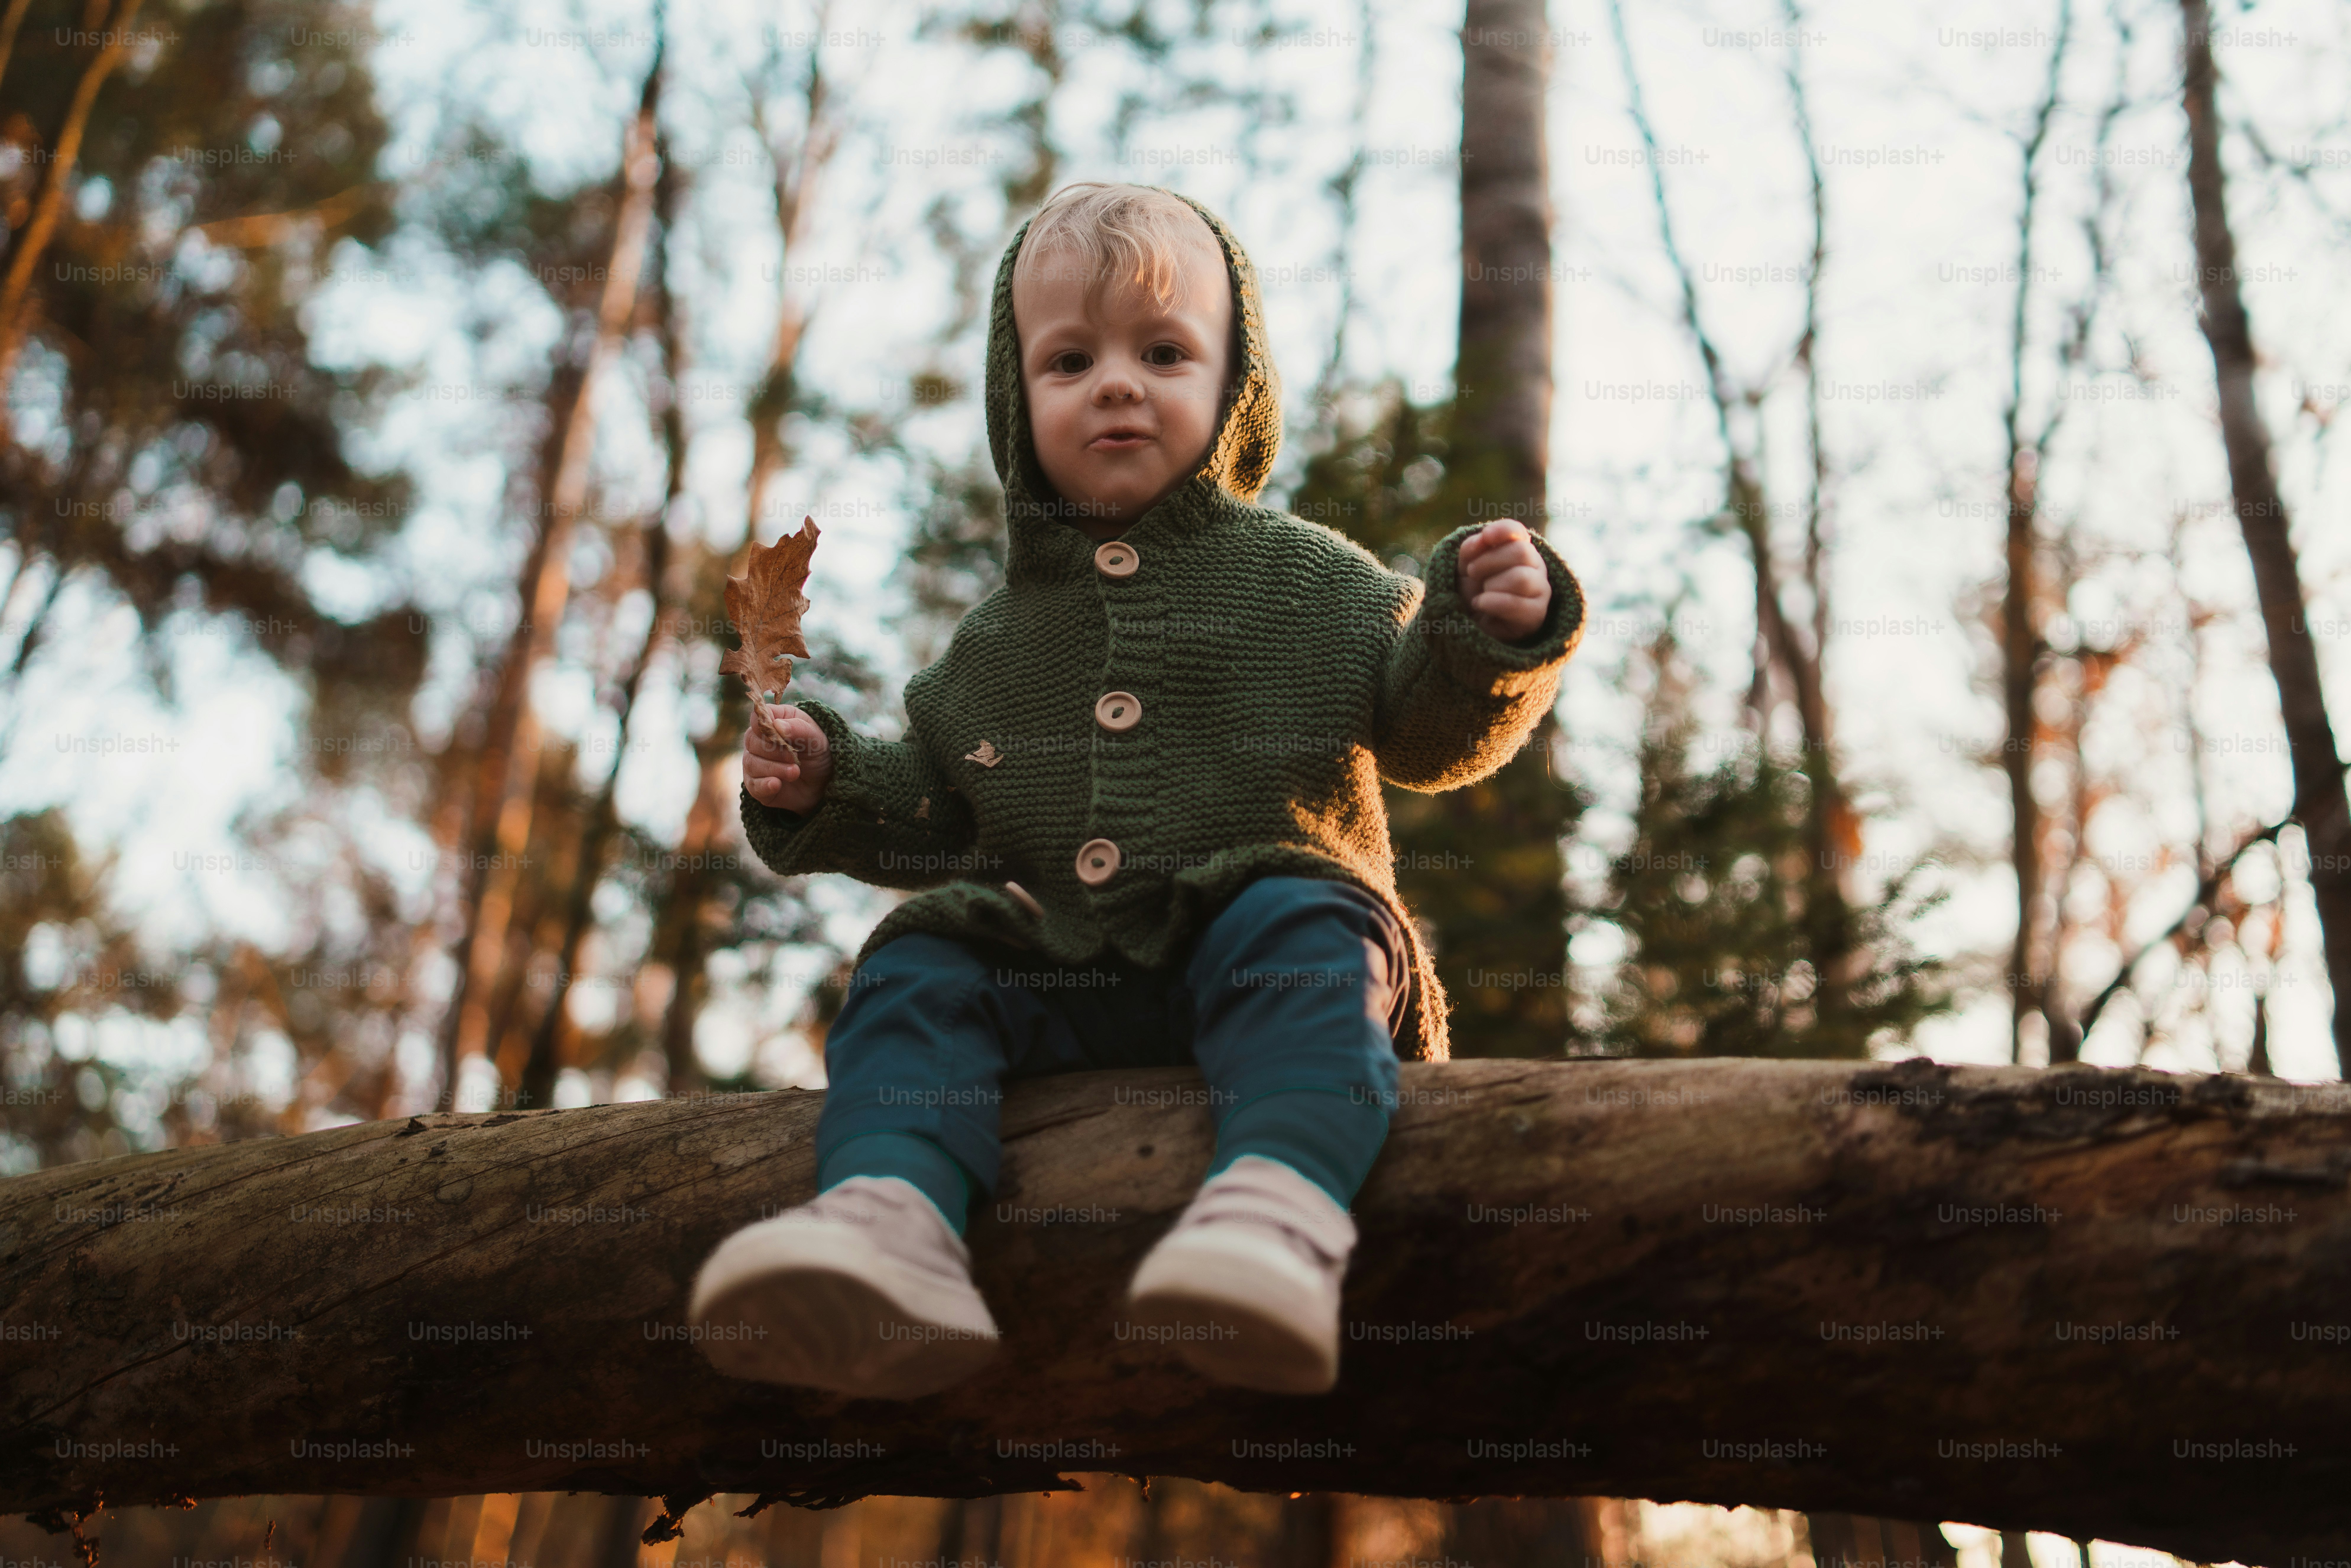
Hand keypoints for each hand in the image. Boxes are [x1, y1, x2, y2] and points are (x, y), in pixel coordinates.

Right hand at [742, 702, 833, 814]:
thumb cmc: (817, 753)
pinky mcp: (756, 784)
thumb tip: (778, 725)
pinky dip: (765, 784)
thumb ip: (798, 728)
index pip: (757, 717)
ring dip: (775, 768)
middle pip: (751, 740)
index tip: (782, 735)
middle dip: (774, 750)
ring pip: (752, 763)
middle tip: (794, 757)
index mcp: (774, 721)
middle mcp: (759, 741)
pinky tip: (777, 784)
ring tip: (795, 772)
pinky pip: (753, 784)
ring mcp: (755, 762)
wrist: (823, 783)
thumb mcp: (816, 738)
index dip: (766, 726)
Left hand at [1458, 519, 1550, 642]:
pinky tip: (1481, 604)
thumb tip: (1484, 538)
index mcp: (1520, 548)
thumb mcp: (1466, 565)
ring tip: (1481, 593)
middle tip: (1473, 572)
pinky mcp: (1536, 614)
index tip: (1486, 537)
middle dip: (1489, 561)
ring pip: (1522, 578)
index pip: (1518, 531)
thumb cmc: (1474, 589)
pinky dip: (1492, 603)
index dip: (1503, 530)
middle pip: (1521, 552)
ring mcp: (1540, 590)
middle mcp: (1535, 566)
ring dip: (1492, 584)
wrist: (1475, 622)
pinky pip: (1516, 604)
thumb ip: (1472, 547)